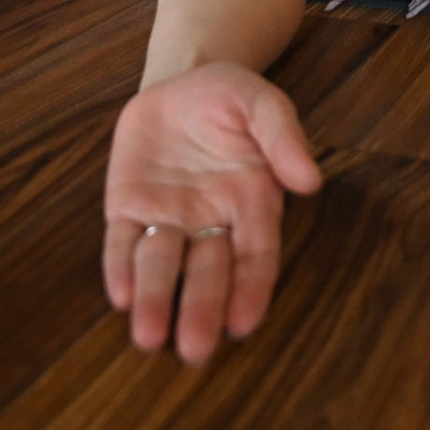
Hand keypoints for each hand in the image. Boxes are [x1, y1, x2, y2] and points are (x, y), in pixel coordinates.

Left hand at [103, 63, 322, 363]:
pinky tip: (120, 294)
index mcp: (252, 202)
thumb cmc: (231, 97)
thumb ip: (283, 135)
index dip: (250, 290)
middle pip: (207, 272)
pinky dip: (120, 268)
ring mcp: (168, 217)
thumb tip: (309, 179)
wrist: (182, 80)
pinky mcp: (128, 207)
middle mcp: (211, 220)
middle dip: (201, 309)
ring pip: (162, 265)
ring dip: (156, 300)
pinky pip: (123, 243)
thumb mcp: (262, 102)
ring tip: (149, 336)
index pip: (254, 255)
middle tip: (194, 349)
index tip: (244, 323)